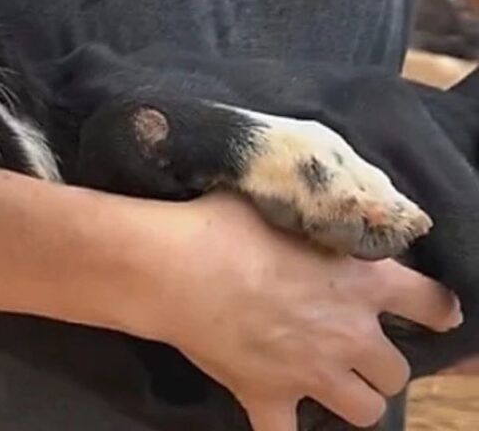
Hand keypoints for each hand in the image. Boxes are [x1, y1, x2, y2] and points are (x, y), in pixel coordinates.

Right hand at [145, 192, 461, 430]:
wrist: (172, 267)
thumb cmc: (222, 224)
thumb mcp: (282, 203)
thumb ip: (317, 213)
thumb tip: (323, 201)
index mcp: (363, 281)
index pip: (430, 304)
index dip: (437, 310)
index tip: (433, 313)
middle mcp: (348, 333)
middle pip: (397, 373)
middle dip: (380, 362)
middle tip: (353, 347)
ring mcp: (310, 372)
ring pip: (365, 411)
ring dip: (352, 397)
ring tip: (329, 382)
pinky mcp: (266, 396)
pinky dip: (281, 427)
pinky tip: (274, 412)